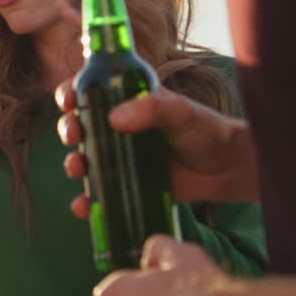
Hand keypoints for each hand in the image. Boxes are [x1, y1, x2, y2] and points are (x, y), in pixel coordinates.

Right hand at [51, 0, 259, 209]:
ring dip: (73, 163)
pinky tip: (83, 204)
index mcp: (128, 100)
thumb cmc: (206, 130)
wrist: (227, 168)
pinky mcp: (127, 184)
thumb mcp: (181, 111)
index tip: (67, 99)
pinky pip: (99, 191)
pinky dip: (87, 199)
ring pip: (85, 158)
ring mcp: (121, 156)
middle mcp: (119, 127)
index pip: (91, 90)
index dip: (72, 92)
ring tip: (77, 168)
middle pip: (80, 124)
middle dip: (68, 128)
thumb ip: (152, 108)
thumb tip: (114, 118)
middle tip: (73, 135)